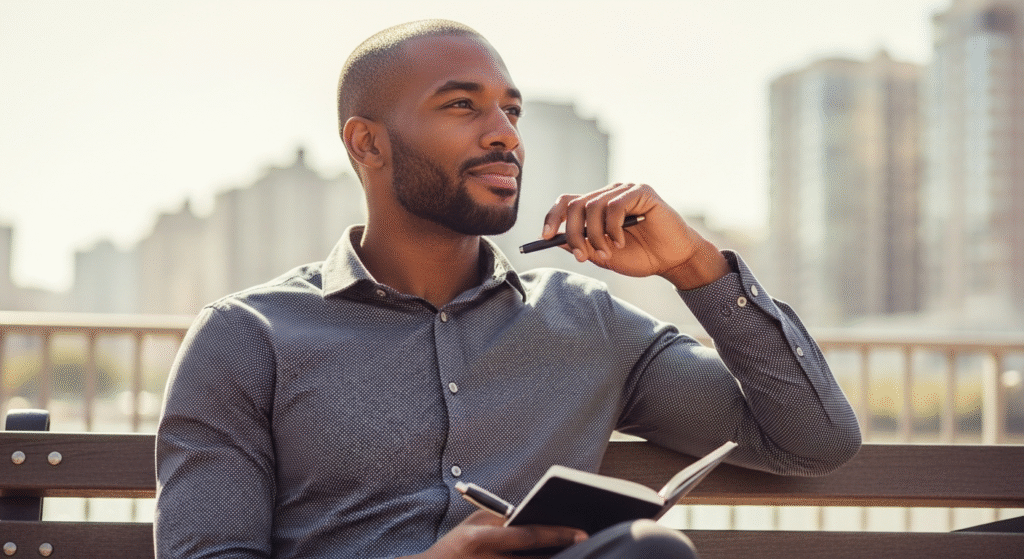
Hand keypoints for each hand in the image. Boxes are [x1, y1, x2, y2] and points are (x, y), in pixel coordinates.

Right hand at [402, 510, 586, 558]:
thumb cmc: (456, 545)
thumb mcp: (475, 525)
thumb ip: (504, 519)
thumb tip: (536, 515)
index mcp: (481, 540)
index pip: (528, 535)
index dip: (557, 534)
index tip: (582, 533)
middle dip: (563, 555)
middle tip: (588, 548)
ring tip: (576, 557)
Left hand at [541, 183, 729, 289]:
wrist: (672, 260)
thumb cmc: (641, 257)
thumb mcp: (603, 255)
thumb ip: (582, 245)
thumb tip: (556, 238)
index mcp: (597, 208)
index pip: (566, 202)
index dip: (553, 217)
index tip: (544, 236)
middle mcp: (609, 195)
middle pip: (575, 204)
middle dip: (574, 233)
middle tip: (582, 255)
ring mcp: (624, 191)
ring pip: (593, 207)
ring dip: (596, 236)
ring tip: (608, 253)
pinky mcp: (641, 191)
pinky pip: (615, 206)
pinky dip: (613, 229)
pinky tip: (621, 242)